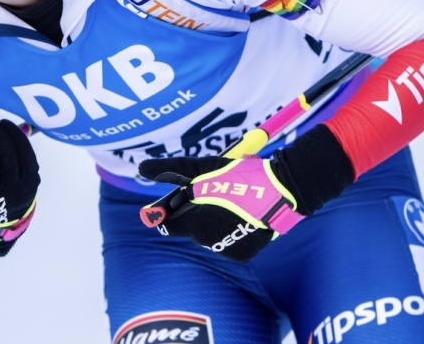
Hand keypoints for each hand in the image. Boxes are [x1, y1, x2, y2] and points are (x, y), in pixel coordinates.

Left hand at [138, 124, 354, 262]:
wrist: (283, 192)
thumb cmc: (240, 175)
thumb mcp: (204, 167)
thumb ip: (170, 170)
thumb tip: (140, 168)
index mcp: (193, 222)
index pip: (168, 223)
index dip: (171, 209)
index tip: (179, 197)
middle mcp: (206, 241)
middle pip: (191, 226)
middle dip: (197, 210)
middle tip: (217, 190)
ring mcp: (224, 250)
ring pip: (209, 234)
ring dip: (214, 219)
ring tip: (234, 200)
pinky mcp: (240, 255)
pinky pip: (226, 241)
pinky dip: (230, 229)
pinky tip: (241, 215)